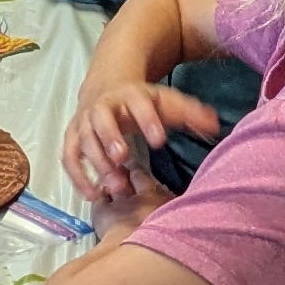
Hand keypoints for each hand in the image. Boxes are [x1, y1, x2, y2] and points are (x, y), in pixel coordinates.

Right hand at [64, 76, 223, 205]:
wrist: (106, 89)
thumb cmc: (142, 103)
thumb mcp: (167, 102)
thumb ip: (190, 113)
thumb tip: (215, 126)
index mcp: (129, 94)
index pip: (137, 102)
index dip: (147, 119)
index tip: (160, 140)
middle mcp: (102, 106)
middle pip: (101, 119)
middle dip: (110, 137)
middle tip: (122, 158)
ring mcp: (84, 122)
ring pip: (83, 140)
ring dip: (95, 163)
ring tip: (114, 187)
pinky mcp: (72, 138)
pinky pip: (69, 157)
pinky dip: (77, 176)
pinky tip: (92, 195)